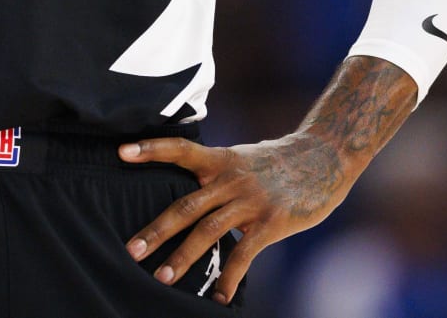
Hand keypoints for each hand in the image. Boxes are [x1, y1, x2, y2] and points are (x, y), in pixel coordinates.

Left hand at [120, 132, 352, 303]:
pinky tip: (219, 297)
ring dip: (183, 257)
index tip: (121, 152)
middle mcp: (231, 179)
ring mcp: (251, 201)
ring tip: (161, 279)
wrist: (325, 157)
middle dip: (156, 231)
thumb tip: (189, 190)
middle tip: (130, 250)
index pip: (180, 150)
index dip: (151, 150)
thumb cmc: (279, 161)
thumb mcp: (242, 158)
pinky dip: (230, 278)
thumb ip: (216, 172)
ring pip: (208, 231)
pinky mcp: (272, 222)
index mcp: (221, 161)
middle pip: (185, 206)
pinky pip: (244, 254)